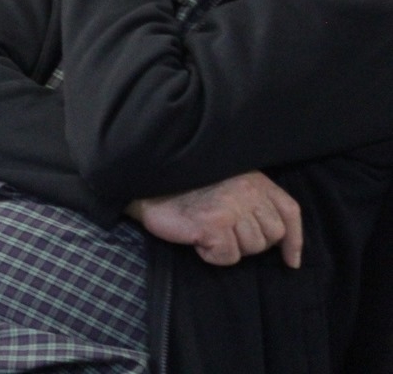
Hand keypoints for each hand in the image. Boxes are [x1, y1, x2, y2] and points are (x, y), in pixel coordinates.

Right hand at [129, 170, 301, 267]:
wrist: (147, 182)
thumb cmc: (185, 186)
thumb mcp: (228, 183)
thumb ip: (252, 200)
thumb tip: (279, 239)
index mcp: (254, 179)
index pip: (289, 212)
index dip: (293, 240)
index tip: (289, 261)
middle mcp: (247, 191)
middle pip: (271, 235)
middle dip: (252, 242)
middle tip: (224, 232)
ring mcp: (231, 208)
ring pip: (251, 248)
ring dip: (229, 246)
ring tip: (207, 230)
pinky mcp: (213, 224)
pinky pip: (228, 257)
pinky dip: (212, 254)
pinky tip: (198, 239)